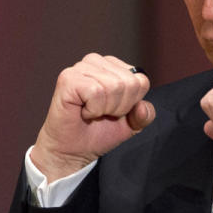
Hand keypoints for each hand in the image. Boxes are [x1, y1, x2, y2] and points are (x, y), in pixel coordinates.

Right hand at [32, 53, 154, 181]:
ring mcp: (81, 68)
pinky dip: (93, 109)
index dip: (132, 103)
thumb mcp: (131, 124)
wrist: (72, 150)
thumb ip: (145, 114)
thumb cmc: (98, 132)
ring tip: (91, 112)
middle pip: (129, 83)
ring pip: (114, 86)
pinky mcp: (68, 78)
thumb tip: (142, 107)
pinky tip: (83, 111)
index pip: (141, 80)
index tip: (115, 111)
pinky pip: (96, 92)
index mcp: (113, 66)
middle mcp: (96, 62)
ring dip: (105, 109)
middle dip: (119, 107)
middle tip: (101, 113)